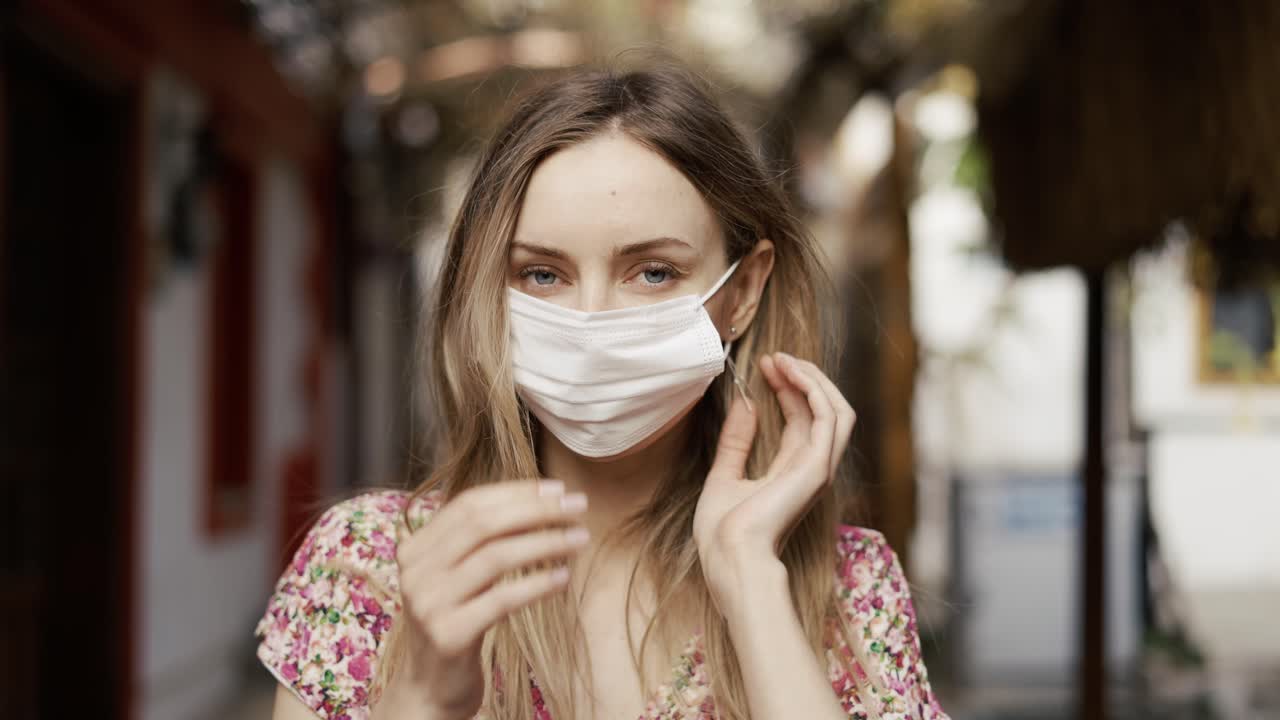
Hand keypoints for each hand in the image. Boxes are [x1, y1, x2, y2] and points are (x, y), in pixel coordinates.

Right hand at [373, 481, 588, 719]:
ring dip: (546, 543)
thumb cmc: (455, 623)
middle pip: (483, 524)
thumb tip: (541, 500)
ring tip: (580, 540)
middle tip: (578, 508)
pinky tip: (564, 578)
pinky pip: (503, 599)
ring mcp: (429, 604)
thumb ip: (477, 541)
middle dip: (537, 511)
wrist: (429, 688)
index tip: (559, 489)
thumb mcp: (455, 575)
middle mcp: (416, 571)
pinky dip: (538, 584)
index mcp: (415, 548)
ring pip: (496, 557)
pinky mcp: (449, 635)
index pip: (470, 503)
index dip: (517, 492)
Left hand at [693, 353, 855, 602]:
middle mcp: (812, 469)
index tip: (763, 366)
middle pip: (825, 410)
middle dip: (803, 378)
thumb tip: (746, 404)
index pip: (803, 420)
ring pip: (837, 410)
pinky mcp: (817, 468)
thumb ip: (736, 441)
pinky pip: (829, 417)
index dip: (788, 388)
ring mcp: (818, 469)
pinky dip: (813, 390)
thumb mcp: (724, 475)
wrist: (728, 557)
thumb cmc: (723, 532)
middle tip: (774, 358)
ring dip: (812, 378)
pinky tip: (790, 374)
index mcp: (792, 473)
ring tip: (783, 360)